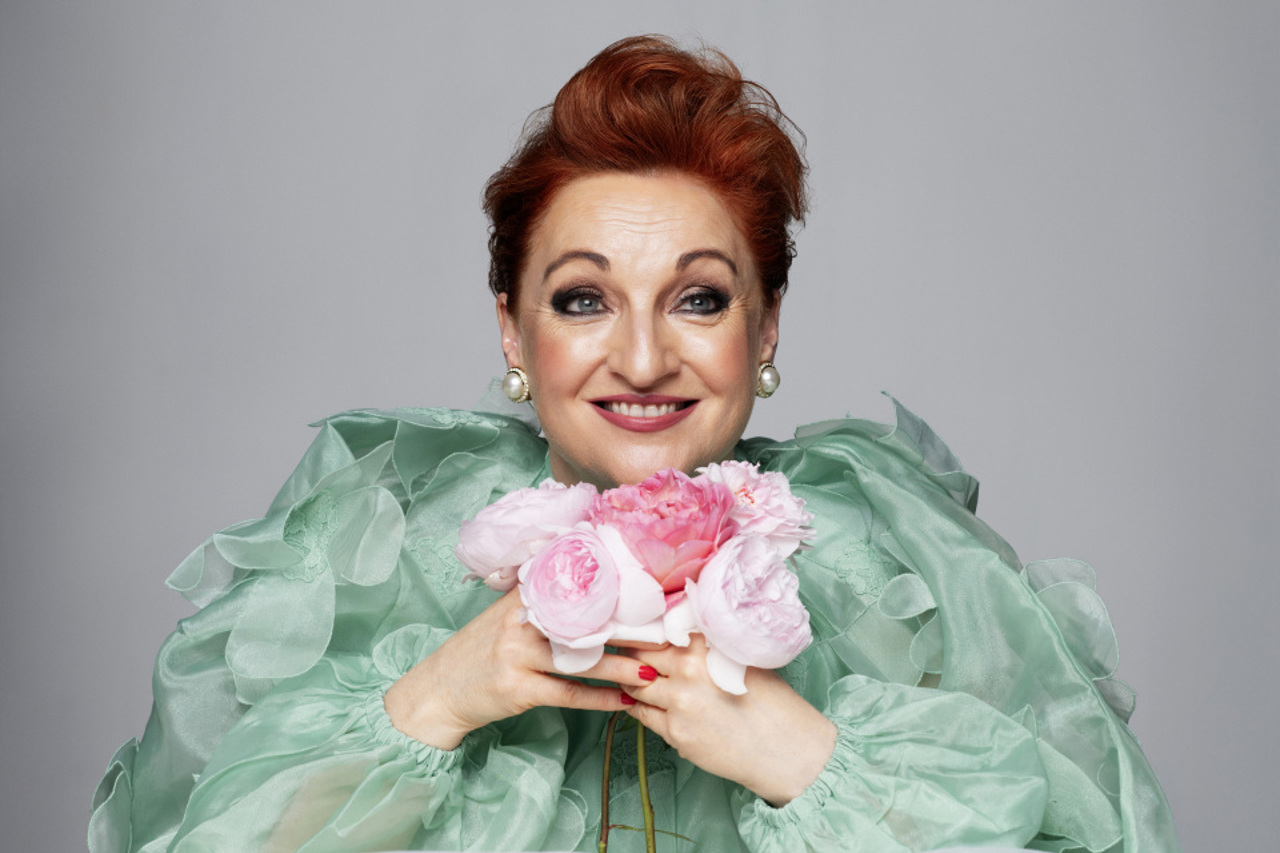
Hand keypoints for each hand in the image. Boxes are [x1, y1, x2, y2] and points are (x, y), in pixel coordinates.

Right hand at [385, 589, 655, 749]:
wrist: (439, 691)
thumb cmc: (480, 651)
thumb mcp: (504, 615)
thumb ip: (539, 597)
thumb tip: (587, 579)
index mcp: (521, 597)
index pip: (575, 588)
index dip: (614, 592)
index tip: (649, 595)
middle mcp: (519, 621)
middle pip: (585, 623)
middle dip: (627, 631)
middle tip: (663, 635)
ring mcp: (517, 655)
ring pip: (581, 661)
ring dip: (621, 668)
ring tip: (653, 672)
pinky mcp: (517, 689)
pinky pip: (567, 694)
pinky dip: (598, 699)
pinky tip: (622, 702)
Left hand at [622, 635, 835, 805]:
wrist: (785, 749)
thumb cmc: (771, 702)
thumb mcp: (741, 659)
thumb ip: (707, 645)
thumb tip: (677, 632)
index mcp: (706, 645)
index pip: (658, 629)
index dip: (643, 629)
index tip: (632, 628)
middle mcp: (688, 670)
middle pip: (640, 654)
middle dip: (630, 653)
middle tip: (622, 651)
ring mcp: (678, 703)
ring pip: (635, 684)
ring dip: (632, 680)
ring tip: (631, 676)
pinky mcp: (675, 733)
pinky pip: (642, 714)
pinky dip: (639, 705)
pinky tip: (643, 701)